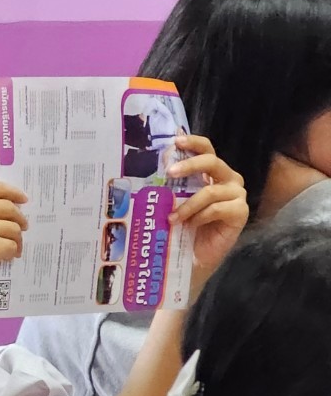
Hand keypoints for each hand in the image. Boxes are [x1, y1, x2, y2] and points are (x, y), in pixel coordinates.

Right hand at [0, 181, 27, 301]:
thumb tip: (1, 208)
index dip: (13, 193)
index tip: (23, 199)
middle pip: (9, 207)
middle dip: (19, 218)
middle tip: (22, 228)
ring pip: (14, 228)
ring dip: (16, 239)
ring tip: (10, 248)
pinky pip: (12, 245)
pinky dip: (12, 253)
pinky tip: (5, 258)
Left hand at [165, 135, 247, 273]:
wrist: (194, 254)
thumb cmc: (185, 225)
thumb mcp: (176, 200)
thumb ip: (173, 184)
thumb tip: (154, 167)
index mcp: (212, 172)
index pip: (207, 149)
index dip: (194, 142)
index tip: (176, 141)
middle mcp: (228, 179)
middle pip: (212, 162)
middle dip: (189, 165)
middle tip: (170, 172)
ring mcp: (237, 195)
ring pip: (210, 191)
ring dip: (187, 205)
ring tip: (172, 218)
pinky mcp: (241, 212)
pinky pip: (217, 209)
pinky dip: (200, 216)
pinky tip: (190, 225)